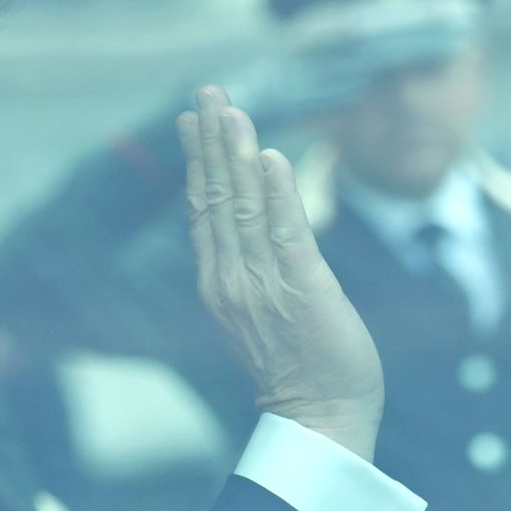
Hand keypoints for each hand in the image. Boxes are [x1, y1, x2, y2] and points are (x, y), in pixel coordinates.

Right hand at [176, 86, 383, 461]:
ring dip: (234, 153)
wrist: (320, 418)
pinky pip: (285, 233)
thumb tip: (243, 227)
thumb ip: (247, 268)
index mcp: (220, 283)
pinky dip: (275, 193)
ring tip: (228, 108)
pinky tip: (268, 156)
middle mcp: (231, 279)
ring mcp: (263, 284)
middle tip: (206, 92)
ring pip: (242, 206)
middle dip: (209, 140)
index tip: (190, 120)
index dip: (197, 161)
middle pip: (214, 198)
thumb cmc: (298, 365)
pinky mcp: (302, 288)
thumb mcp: (260, 312)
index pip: (203, 210)